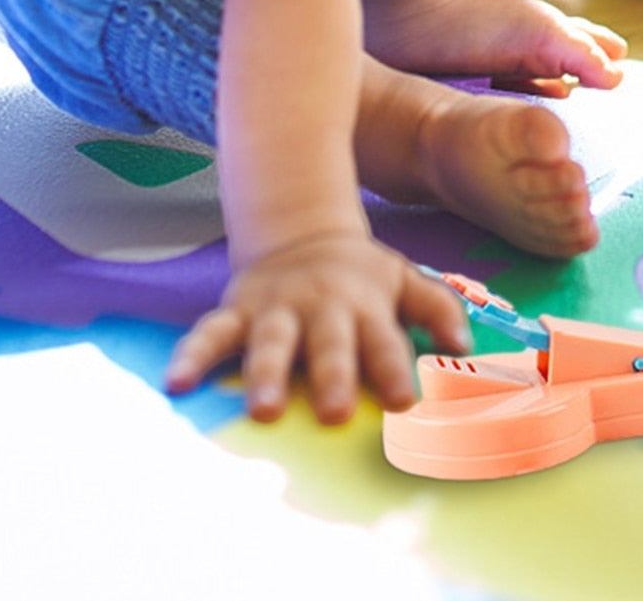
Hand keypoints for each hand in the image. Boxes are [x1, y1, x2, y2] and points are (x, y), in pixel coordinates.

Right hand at [163, 230, 469, 424]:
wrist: (302, 230)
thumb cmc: (361, 273)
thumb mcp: (404, 278)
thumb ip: (437, 306)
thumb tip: (465, 342)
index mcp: (364, 304)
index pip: (385, 340)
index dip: (395, 368)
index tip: (405, 401)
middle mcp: (320, 308)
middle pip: (329, 343)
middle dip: (334, 375)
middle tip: (337, 413)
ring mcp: (276, 309)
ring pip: (270, 341)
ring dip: (266, 374)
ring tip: (262, 410)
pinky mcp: (237, 310)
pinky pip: (210, 333)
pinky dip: (193, 355)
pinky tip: (177, 384)